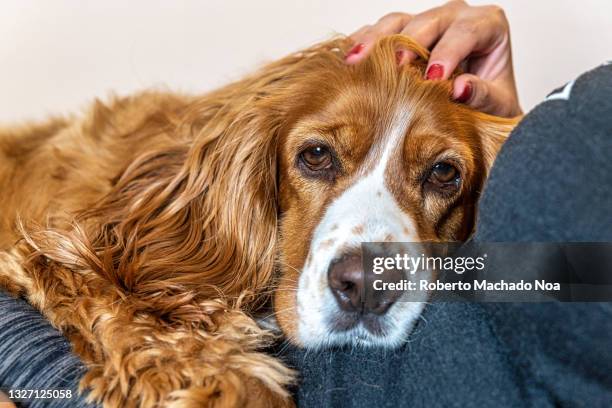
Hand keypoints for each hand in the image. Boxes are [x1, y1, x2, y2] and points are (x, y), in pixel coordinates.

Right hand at [346, 0, 521, 116]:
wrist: (479, 112)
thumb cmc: (491, 107)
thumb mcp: (498, 106)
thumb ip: (484, 96)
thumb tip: (459, 88)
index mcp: (487, 26)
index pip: (466, 31)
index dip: (449, 52)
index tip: (434, 77)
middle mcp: (456, 17)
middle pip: (428, 21)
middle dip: (408, 44)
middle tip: (395, 68)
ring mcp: (426, 24)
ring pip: (398, 21)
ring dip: (375, 41)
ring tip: (356, 61)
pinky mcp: (401, 33)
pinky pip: (378, 30)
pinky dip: (361, 43)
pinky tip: (346, 58)